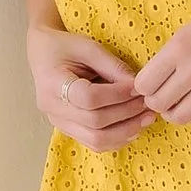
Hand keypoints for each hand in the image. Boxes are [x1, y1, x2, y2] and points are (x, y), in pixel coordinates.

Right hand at [28, 29, 151, 151]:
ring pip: (96, 140)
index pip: (88, 98)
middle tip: (148, 103)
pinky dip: (117, 139)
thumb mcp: (88, 48)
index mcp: (52, 83)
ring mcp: (58, 123)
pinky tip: (133, 127)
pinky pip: (94, 143)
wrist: (43, 54)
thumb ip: (113, 66)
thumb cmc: (65, 47)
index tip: (137, 87)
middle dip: (126, 114)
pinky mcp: (68, 130)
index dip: (117, 95)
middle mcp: (52, 108)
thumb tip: (139, 85)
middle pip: (94, 123)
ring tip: (146, 118)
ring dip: (126, 131)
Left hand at [133, 0, 190, 129]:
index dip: (144, 87)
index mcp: (179, 47)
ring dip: (175, 112)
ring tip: (181, 102)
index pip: (144, 84)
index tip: (151, 83)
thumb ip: (171, 55)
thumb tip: (153, 81)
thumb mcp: (189, 29)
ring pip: (180, 117)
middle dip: (157, 102)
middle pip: (158, 103)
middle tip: (165, 94)